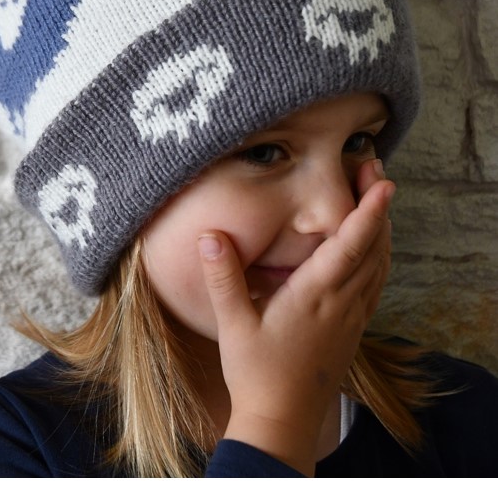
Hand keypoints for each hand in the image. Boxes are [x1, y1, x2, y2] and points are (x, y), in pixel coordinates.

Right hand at [198, 158, 393, 474]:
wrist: (282, 421)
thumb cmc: (256, 374)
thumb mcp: (232, 324)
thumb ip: (222, 277)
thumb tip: (209, 235)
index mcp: (315, 297)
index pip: (351, 246)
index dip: (369, 211)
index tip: (381, 182)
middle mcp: (342, 304)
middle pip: (374, 249)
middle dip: (379, 208)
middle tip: (375, 171)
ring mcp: (351, 319)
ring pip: (380, 267)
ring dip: (382, 231)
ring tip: (376, 201)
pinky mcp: (351, 331)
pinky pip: (376, 285)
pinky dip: (379, 258)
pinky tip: (371, 252)